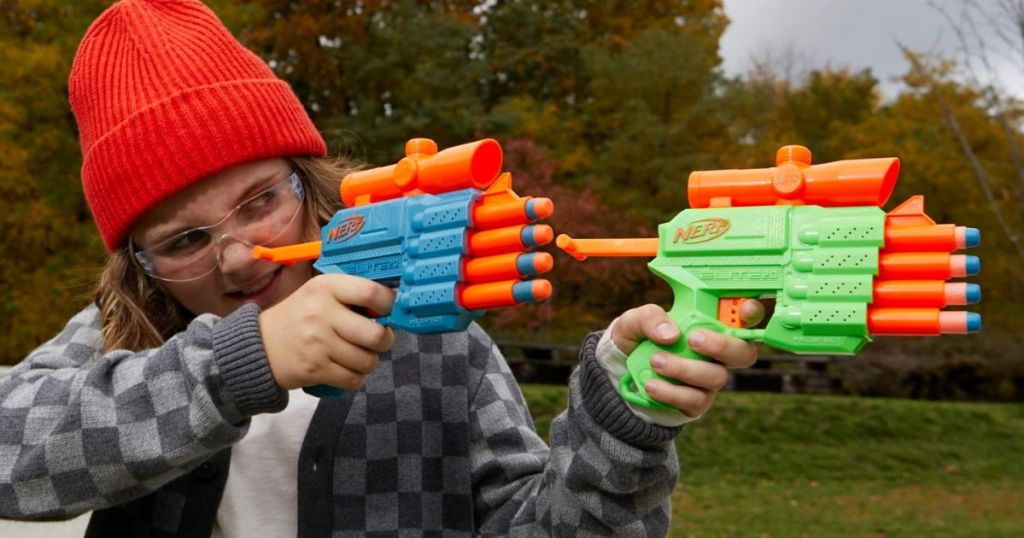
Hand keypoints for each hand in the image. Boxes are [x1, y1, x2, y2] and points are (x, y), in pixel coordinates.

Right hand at [259, 274, 396, 391]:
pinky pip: (354, 379)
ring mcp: (317, 343)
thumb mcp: (320, 294)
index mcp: (326, 287)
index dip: (389, 304)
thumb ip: (351, 296)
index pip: (371, 293)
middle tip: (379, 340)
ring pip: (367, 361)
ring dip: (369, 362)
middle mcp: (321, 313)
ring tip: (357, 355)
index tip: (389, 311)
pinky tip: (346, 369)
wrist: (259, 346)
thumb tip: (393, 306)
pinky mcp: (314, 369)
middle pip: (376, 335)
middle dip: (385, 341)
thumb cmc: (299, 317)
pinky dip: (356, 378)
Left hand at [611, 302, 761, 416]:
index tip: (744, 308)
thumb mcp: (636, 321)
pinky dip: (671, 393)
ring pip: (716, 378)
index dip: (751, 312)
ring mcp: (709, 379)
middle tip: (694, 339)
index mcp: (710, 324)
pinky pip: (695, 401)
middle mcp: (718, 353)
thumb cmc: (639, 337)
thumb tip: (671, 334)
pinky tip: (652, 384)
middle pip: (744, 353)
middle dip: (722, 346)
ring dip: (685, 369)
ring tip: (656, 361)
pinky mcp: (696, 402)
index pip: (743, 317)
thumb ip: (650, 318)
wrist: (622, 370)